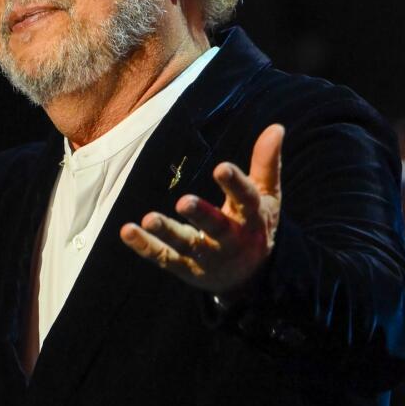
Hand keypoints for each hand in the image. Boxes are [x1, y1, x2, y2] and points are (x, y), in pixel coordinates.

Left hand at [120, 123, 282, 295]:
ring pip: (186, 245)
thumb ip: (266, 164)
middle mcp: (230, 240)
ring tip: (149, 219)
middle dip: (201, 215)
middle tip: (184, 201)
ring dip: (167, 233)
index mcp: (251, 218)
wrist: (250, 278)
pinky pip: (163, 258)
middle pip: (216, 228)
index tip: (221, 168)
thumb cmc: (254, 225)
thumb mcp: (267, 197)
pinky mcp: (185, 268)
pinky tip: (127, 231)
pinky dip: (145, 246)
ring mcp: (206, 257)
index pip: (246, 200)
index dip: (235, 184)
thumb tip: (276, 127)